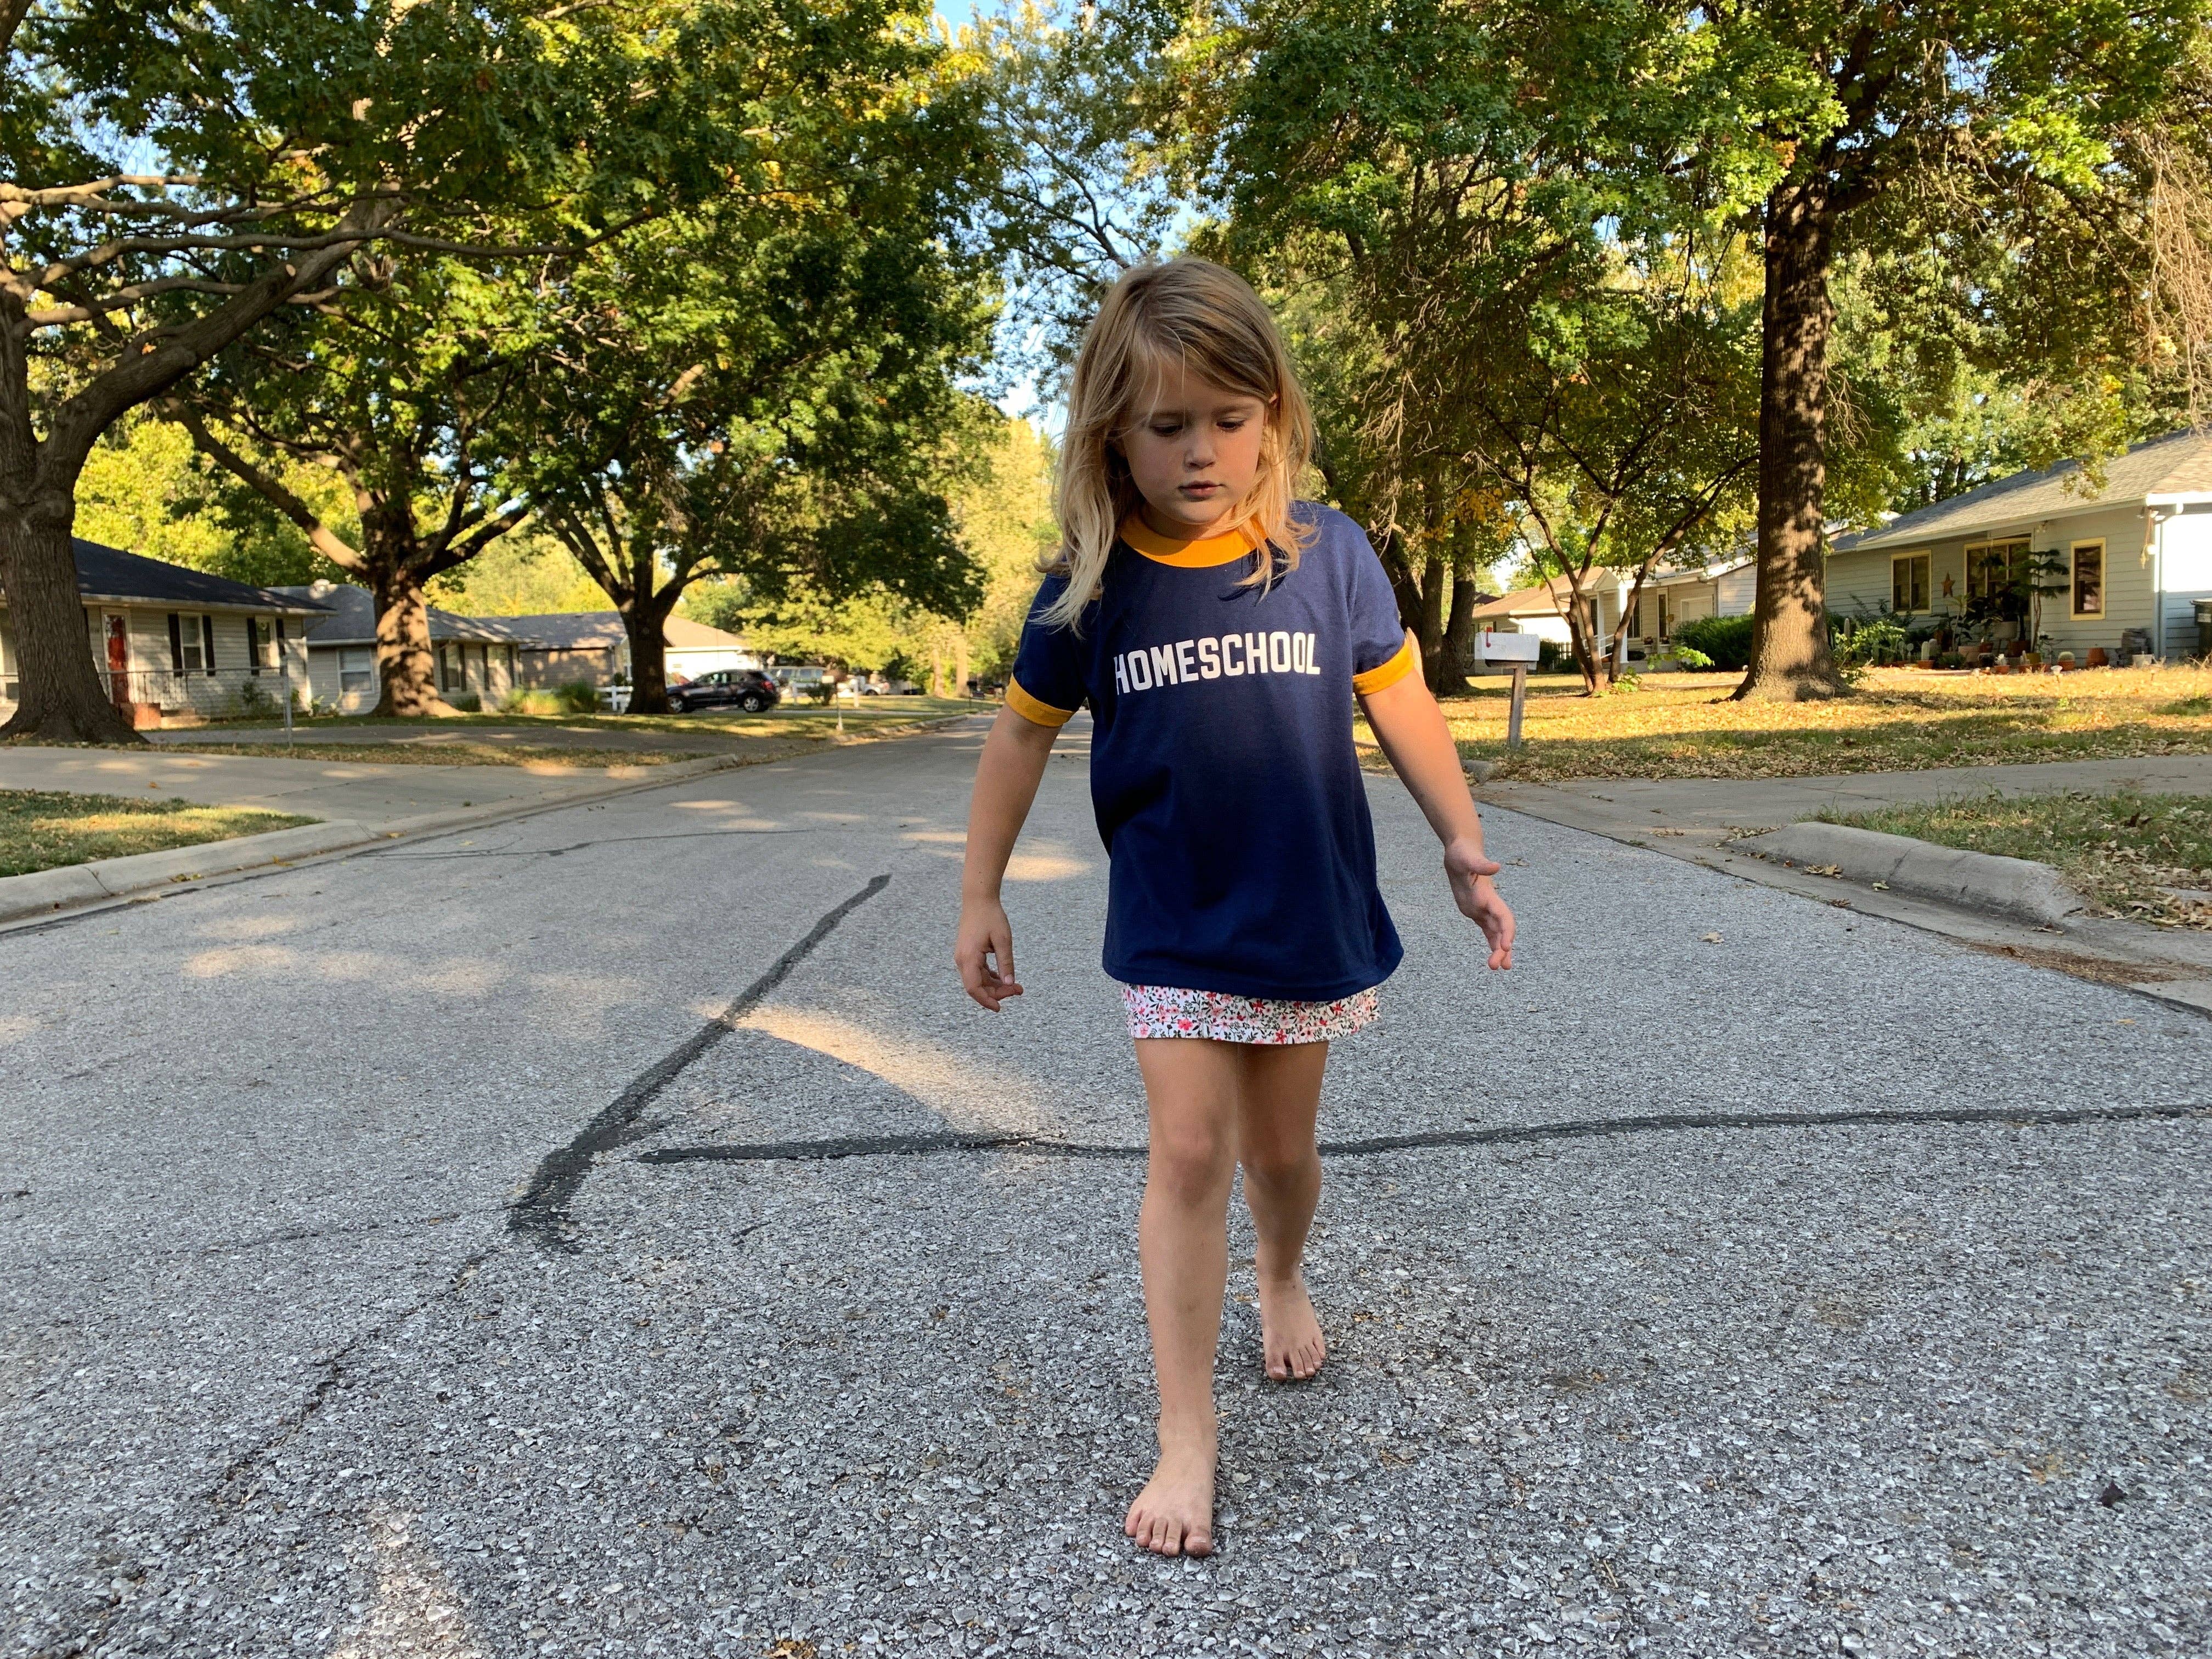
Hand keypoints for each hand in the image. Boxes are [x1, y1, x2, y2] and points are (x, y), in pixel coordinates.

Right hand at [955, 895, 1023, 1010]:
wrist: (978, 900)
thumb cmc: (991, 917)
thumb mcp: (1003, 940)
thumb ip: (1006, 963)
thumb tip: (1010, 984)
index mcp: (969, 958)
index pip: (974, 988)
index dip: (986, 1000)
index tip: (1000, 1008)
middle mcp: (962, 960)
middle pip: (977, 987)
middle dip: (997, 993)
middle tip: (1018, 990)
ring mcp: (964, 957)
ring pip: (978, 980)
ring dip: (995, 986)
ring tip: (1016, 986)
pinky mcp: (968, 954)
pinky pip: (978, 972)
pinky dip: (991, 978)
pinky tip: (1004, 978)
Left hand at [1444, 841, 1514, 969]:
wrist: (1461, 851)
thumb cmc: (1463, 853)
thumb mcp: (1467, 858)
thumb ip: (1481, 864)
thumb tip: (1495, 866)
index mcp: (1489, 896)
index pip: (1504, 917)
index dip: (1507, 931)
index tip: (1506, 947)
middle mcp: (1490, 905)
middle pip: (1502, 930)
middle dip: (1503, 948)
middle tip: (1499, 967)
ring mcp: (1485, 909)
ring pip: (1496, 934)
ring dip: (1499, 951)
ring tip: (1498, 969)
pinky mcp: (1477, 912)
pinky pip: (1488, 932)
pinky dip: (1492, 945)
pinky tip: (1494, 959)